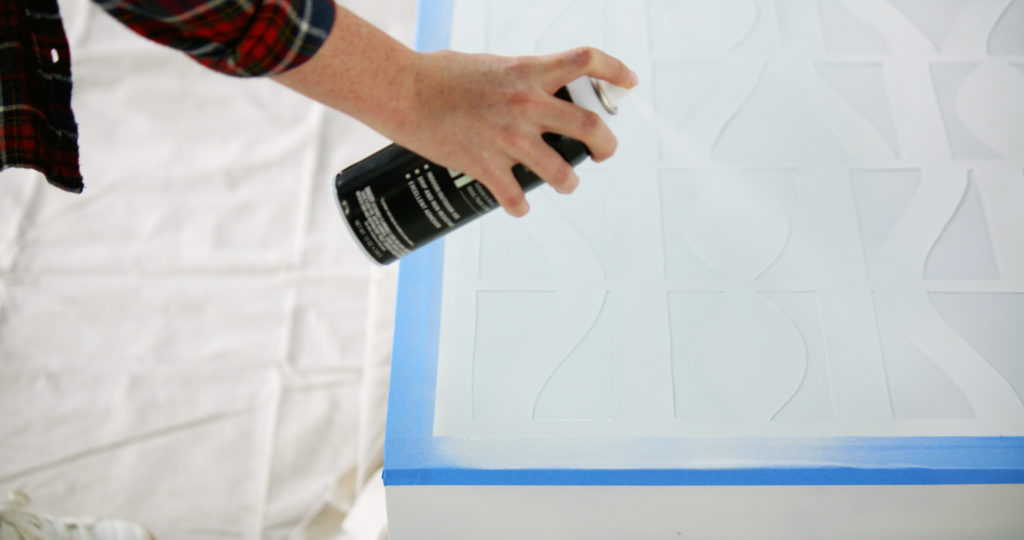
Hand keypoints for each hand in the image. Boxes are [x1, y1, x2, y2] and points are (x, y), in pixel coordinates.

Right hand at [271, 7, 636, 215]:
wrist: (403, 92)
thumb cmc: (439, 73)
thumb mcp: (491, 65)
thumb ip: (519, 78)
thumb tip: (532, 92)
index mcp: (530, 72)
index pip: (588, 61)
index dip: (616, 70)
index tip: (629, 83)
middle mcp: (527, 105)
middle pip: (592, 129)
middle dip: (607, 146)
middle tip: (604, 153)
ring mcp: (510, 140)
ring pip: (564, 174)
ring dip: (570, 183)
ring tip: (566, 183)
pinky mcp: (487, 167)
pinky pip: (518, 199)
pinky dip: (522, 206)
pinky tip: (519, 205)